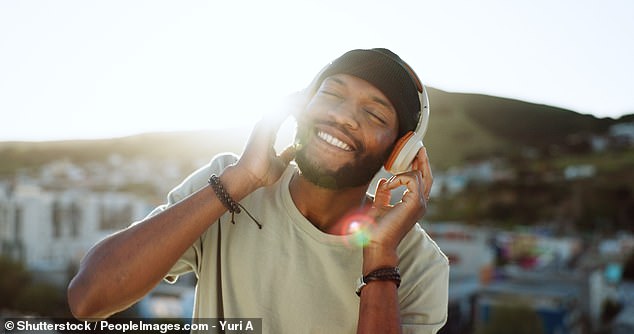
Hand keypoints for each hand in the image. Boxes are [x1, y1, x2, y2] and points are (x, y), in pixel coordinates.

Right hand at [234, 98, 300, 188]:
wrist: (248, 178)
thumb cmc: (261, 173)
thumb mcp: (280, 163)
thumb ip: (287, 154)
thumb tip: (296, 148)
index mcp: (268, 135)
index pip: (281, 117)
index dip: (292, 109)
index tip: (304, 104)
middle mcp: (264, 128)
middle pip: (279, 108)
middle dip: (292, 100)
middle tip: (305, 92)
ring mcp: (262, 127)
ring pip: (278, 107)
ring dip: (290, 100)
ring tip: (303, 92)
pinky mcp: (262, 129)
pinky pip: (276, 113)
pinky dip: (286, 107)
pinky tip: (296, 101)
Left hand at [363, 147, 432, 271]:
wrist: (377, 244)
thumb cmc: (376, 229)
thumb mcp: (379, 205)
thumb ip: (384, 193)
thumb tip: (385, 180)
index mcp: (414, 205)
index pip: (421, 181)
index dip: (417, 167)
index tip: (409, 155)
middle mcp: (421, 204)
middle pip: (427, 176)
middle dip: (422, 160)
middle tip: (418, 146)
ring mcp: (420, 204)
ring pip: (420, 175)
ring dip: (405, 168)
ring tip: (396, 161)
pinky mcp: (415, 203)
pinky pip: (411, 179)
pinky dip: (399, 178)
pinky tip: (389, 183)